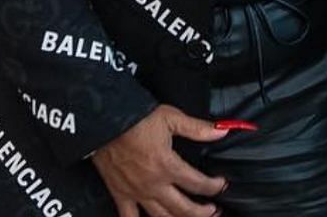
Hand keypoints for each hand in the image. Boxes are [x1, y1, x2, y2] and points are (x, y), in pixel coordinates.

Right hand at [88, 104, 229, 216]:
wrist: (105, 122)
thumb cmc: (137, 120)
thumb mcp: (171, 118)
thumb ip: (198, 128)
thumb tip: (221, 132)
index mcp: (168, 166)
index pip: (198, 184)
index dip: (214, 187)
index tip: (221, 185)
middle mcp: (153, 184)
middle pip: (183, 208)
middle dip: (202, 212)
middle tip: (213, 211)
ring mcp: (136, 192)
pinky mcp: (120, 194)